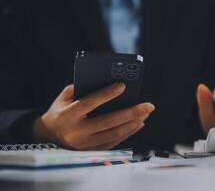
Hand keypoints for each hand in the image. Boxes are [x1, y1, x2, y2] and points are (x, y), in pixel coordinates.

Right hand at [33, 83, 154, 149]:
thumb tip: (108, 82)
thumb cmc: (61, 110)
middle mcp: (76, 132)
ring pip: (113, 134)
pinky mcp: (91, 151)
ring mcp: (84, 144)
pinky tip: (137, 124)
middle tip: (148, 106)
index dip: (106, 94)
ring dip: (132, 124)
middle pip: (108, 121)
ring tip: (145, 114)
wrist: (48, 136)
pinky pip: (113, 143)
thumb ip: (82, 88)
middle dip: (130, 113)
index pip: (89, 103)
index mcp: (67, 115)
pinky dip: (127, 133)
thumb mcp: (65, 97)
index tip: (123, 85)